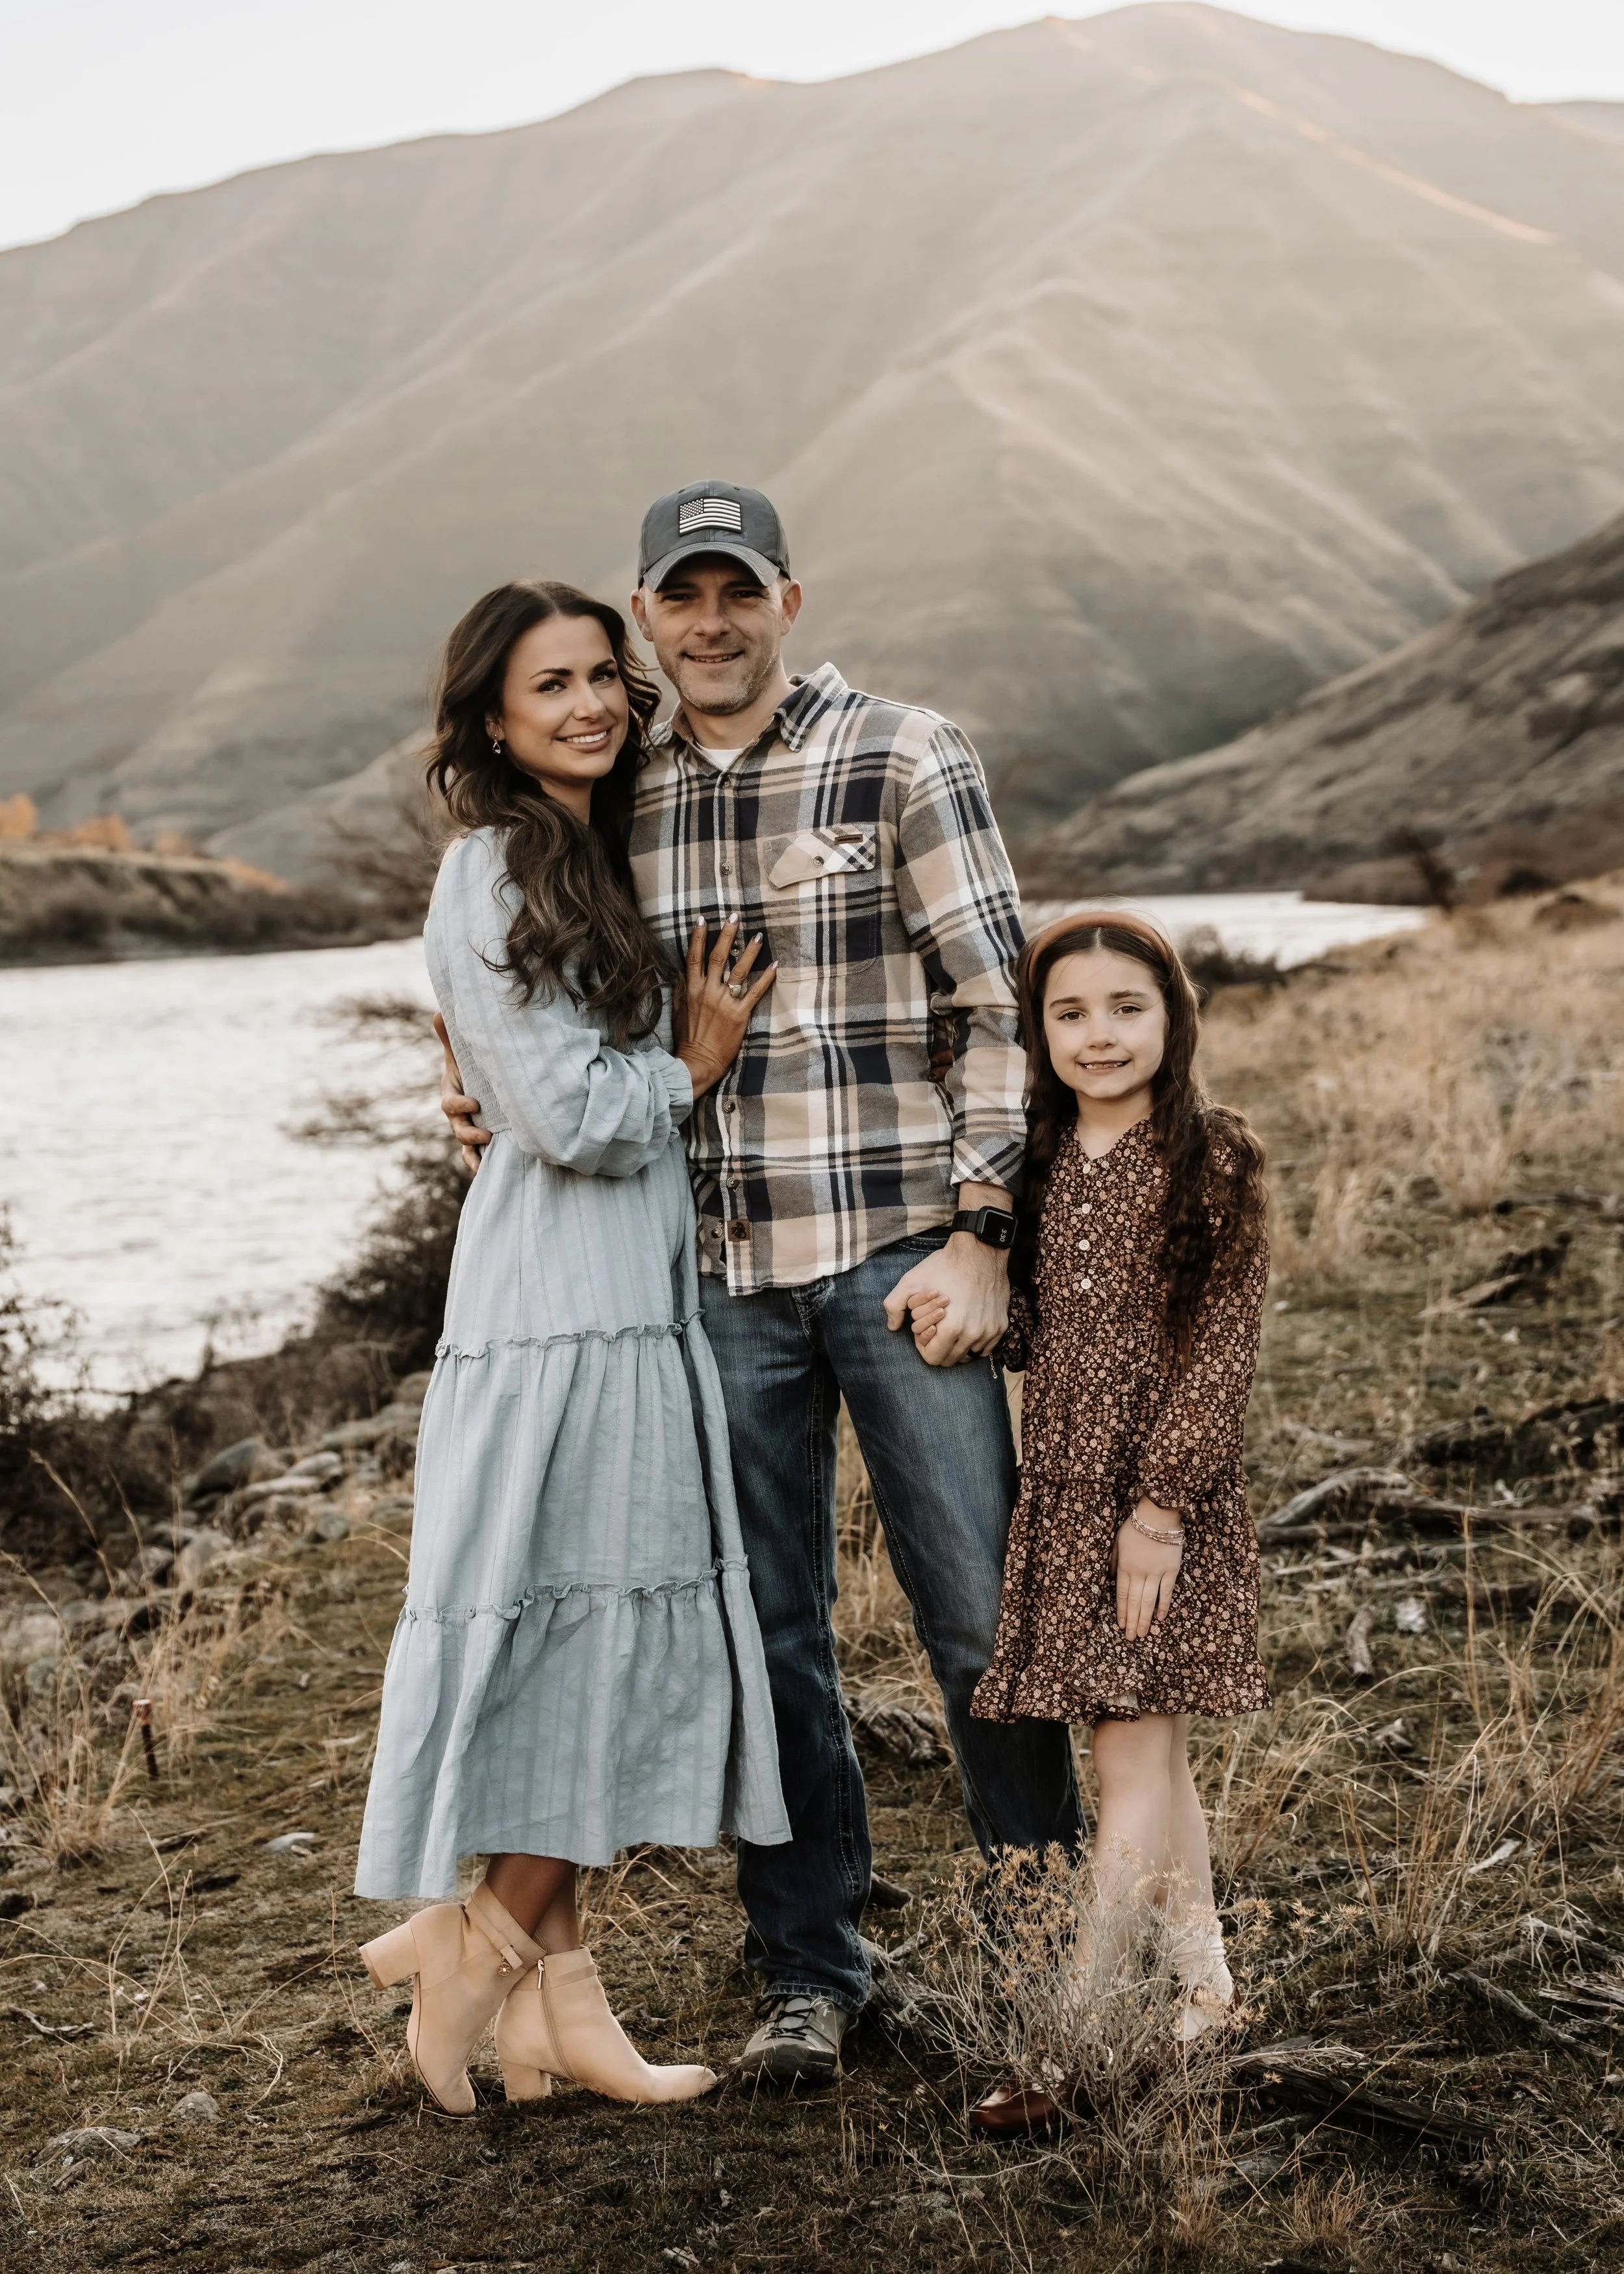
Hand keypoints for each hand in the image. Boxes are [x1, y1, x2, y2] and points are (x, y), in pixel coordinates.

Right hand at [435, 1012, 490, 1172]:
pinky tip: (486, 1172)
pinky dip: (477, 1164)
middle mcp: (457, 1115)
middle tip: (486, 1133)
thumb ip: (449, 1038)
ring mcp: (467, 1127)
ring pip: (465, 1145)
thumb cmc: (469, 1064)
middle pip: (457, 1128)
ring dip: (473, 1153)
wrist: (482, 1077)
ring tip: (484, 1161)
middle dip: (469, 1132)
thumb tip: (439, 1013)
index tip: (474, 1102)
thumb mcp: (461, 1052)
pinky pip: (475, 1155)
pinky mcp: (479, 1138)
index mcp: (451, 1094)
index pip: (450, 1103)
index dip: (459, 1105)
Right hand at [676, 916, 776, 1095]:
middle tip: (735, 916)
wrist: (697, 1061)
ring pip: (738, 970)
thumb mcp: (679, 1010)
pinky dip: (766, 978)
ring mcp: (725, 1002)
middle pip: (718, 957)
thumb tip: (683, 972)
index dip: (698, 937)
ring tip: (758, 935)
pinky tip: (775, 965)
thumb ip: (682, 989)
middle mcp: (708, 992)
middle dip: (727, 935)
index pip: (694, 957)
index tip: (703, 919)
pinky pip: (755, 992)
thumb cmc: (687, 1038)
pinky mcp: (740, 1015)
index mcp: (692, 989)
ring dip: (749, 951)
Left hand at [882, 1232, 1009, 1367]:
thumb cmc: (944, 1266)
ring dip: (958, 1345)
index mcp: (951, 1328)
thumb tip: (892, 1327)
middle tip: (937, 1326)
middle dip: (940, 1347)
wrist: (979, 1251)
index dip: (924, 1347)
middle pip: (951, 1360)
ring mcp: (990, 1331)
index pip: (933, 1359)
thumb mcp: (911, 1281)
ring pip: (969, 1354)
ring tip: (952, 1323)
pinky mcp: (1001, 1325)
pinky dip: (975, 1341)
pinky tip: (968, 1323)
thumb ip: (894, 1305)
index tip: (925, 1330)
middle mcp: (973, 1334)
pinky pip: (986, 1346)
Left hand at [1111, 1501, 1183, 1638]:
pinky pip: (1167, 1592)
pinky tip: (1160, 1618)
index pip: (1121, 1594)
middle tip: (1130, 1638)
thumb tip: (1110, 1576)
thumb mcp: (1118, 1541)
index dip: (1121, 1611)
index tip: (1120, 1625)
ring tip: (1142, 1634)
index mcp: (1125, 1566)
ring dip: (1145, 1619)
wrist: (1158, 1515)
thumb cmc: (1135, 1525)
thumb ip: (1114, 1560)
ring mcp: (1156, 1573)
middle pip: (1134, 1602)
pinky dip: (1163, 1606)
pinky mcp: (1171, 1571)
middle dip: (1131, 1621)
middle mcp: (1139, 1573)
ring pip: (1149, 1601)